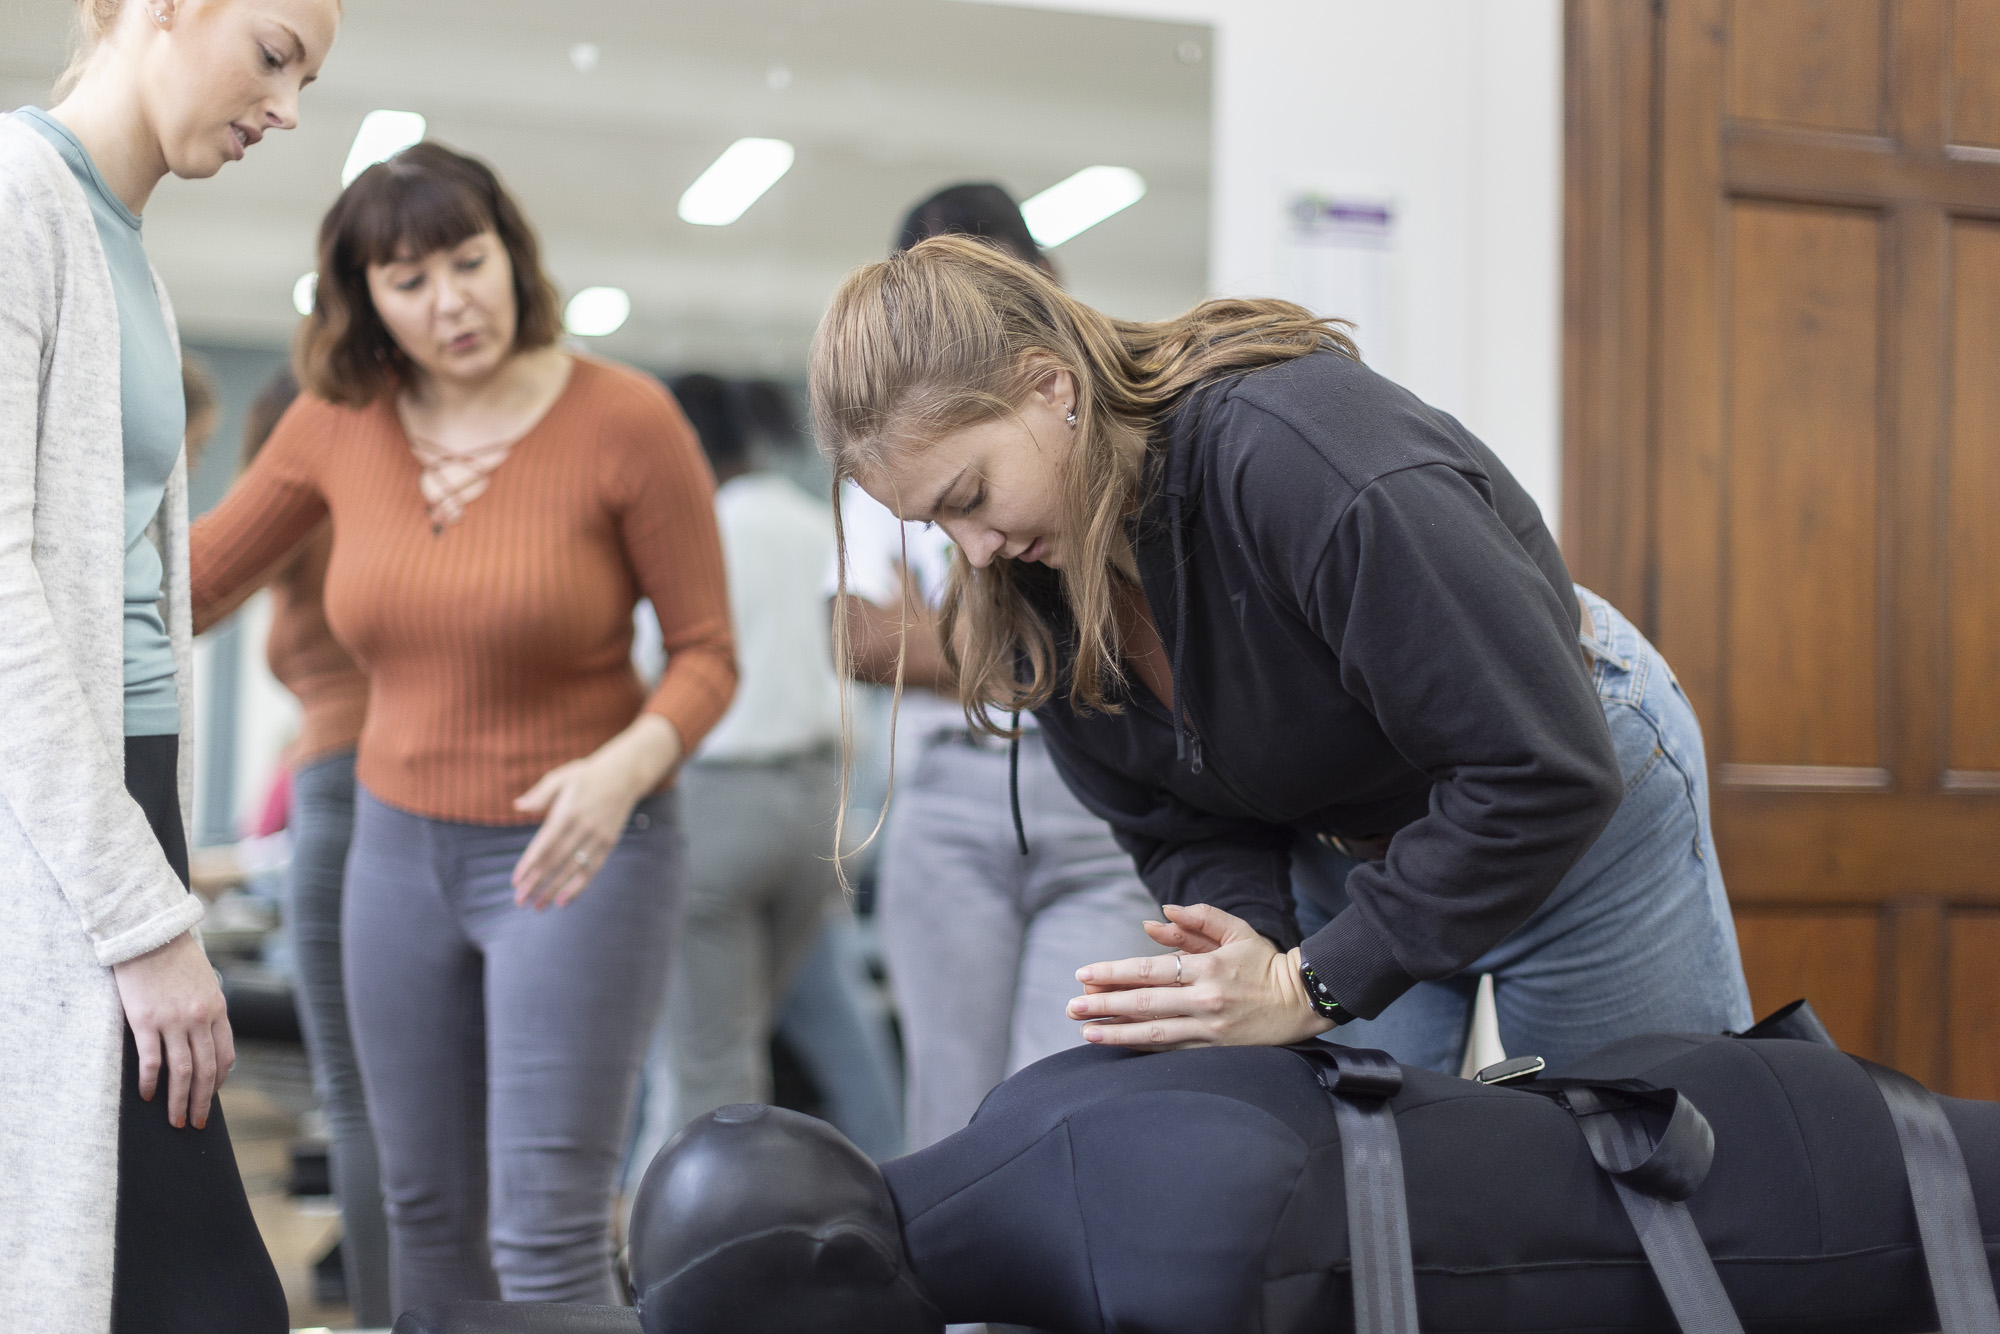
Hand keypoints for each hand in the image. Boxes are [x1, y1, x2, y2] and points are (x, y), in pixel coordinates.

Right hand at [111, 931, 234, 1129]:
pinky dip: (152, 1082)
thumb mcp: (204, 983)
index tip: (210, 1096)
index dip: (219, 1081)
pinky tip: (148, 1095)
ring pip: (182, 1072)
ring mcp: (173, 1021)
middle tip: (194, 1123)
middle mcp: (199, 1018)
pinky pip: (153, 1060)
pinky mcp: (145, 1021)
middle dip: (201, 1101)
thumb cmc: (175, 959)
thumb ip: (207, 1011)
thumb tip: (204, 1040)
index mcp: (217, 1009)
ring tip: (175, 1120)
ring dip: (179, 1100)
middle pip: (205, 1070)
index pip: (225, 1055)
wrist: (148, 936)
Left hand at [512, 714, 680, 908]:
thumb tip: (518, 806)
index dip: (530, 865)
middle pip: (556, 861)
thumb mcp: (561, 777)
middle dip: (537, 883)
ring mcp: (598, 837)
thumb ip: (540, 794)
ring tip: (538, 906)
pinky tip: (563, 901)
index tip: (516, 881)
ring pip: (573, 869)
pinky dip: (578, 887)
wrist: (624, 775)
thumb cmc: (586, 776)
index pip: (545, 845)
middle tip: (520, 900)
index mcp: (568, 811)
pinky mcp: (609, 843)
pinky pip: (592, 870)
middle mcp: (583, 827)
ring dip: (554, 890)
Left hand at [1065, 903, 1334, 1050]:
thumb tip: (1157, 917)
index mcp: (1207, 968)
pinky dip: (1143, 1048)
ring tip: (1086, 1032)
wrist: (1303, 1001)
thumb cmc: (1265, 963)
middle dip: (1104, 1005)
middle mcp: (1205, 999)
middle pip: (1145, 1003)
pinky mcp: (1215, 1050)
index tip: (1084, 974)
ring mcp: (1209, 1028)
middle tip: (1072, 1007)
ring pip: (1154, 1032)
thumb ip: (1197, 921)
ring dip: (1116, 1033)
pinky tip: (1120, 1046)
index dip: (1114, 973)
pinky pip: (1171, 1049)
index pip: (1150, 970)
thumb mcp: (1236, 932)